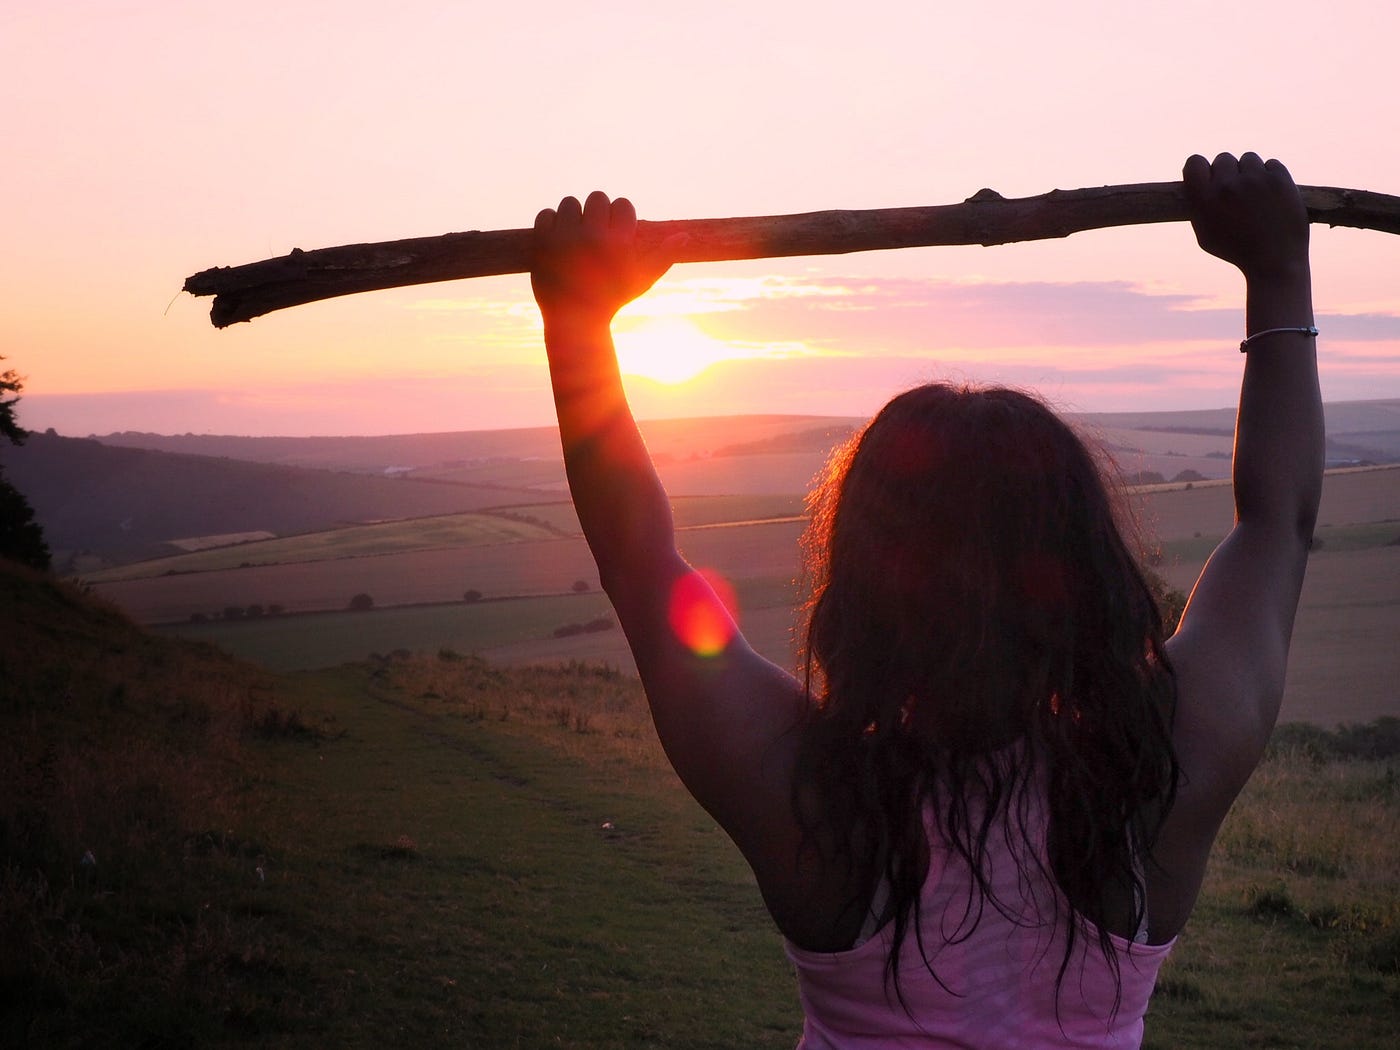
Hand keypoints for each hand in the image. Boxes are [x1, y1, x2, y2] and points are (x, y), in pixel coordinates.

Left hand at [531, 191, 682, 325]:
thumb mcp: (642, 279)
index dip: (620, 217)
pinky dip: (552, 225)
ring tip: (577, 235)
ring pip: (570, 202)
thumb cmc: (613, 298)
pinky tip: (560, 241)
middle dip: (598, 213)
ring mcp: (564, 238)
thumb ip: (664, 255)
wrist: (574, 320)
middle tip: (596, 232)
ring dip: (574, 216)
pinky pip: (546, 214)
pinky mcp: (541, 242)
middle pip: (597, 198)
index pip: (622, 205)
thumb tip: (685, 235)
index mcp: (618, 243)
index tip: (616, 232)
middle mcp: (591, 236)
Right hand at [1182, 153, 1308, 281]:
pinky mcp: (1280, 178)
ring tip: (1255, 194)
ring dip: (1250, 172)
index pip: (1194, 162)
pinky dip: (1271, 176)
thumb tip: (1196, 182)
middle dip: (1228, 172)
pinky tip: (1271, 195)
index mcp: (1204, 199)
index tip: (1208, 178)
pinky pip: (1271, 164)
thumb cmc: (1237, 250)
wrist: (1274, 261)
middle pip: (1223, 158)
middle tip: (1235, 191)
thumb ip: (1199, 206)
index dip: (1201, 168)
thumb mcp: (1205, 234)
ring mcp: (1255, 180)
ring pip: (1248, 158)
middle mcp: (1227, 185)